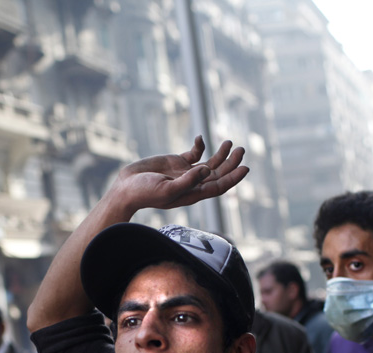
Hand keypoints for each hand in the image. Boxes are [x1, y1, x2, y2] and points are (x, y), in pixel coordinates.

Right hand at [108, 136, 247, 214]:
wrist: (126, 188)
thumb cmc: (145, 193)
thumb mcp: (167, 190)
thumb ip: (188, 181)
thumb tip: (207, 170)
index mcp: (193, 194)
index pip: (219, 186)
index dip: (233, 178)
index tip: (245, 168)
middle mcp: (193, 183)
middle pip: (218, 174)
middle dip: (231, 162)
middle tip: (241, 149)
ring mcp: (186, 172)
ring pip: (210, 163)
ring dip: (221, 153)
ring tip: (230, 142)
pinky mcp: (177, 162)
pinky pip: (194, 153)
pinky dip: (199, 146)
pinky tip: (200, 138)